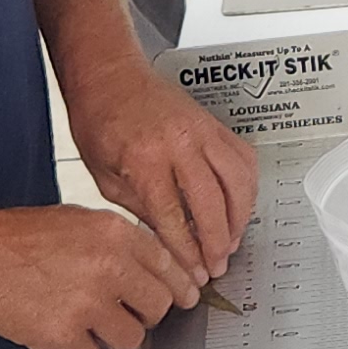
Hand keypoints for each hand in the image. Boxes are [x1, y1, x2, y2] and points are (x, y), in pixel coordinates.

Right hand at [0, 202, 203, 348]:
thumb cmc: (20, 238)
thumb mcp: (81, 220)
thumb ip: (120, 242)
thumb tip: (154, 267)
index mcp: (115, 233)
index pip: (169, 265)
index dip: (180, 286)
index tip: (185, 297)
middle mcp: (108, 266)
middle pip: (159, 307)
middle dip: (145, 314)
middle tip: (126, 312)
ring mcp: (87, 303)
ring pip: (131, 338)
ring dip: (114, 336)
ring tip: (89, 322)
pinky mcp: (64, 334)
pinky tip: (63, 331)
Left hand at [62, 57, 256, 280]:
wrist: (109, 76)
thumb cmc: (99, 120)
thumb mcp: (105, 176)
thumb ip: (140, 209)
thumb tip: (168, 242)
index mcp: (145, 160)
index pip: (174, 218)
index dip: (188, 252)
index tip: (194, 272)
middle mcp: (179, 143)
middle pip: (213, 203)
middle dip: (218, 242)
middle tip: (218, 265)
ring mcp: (202, 131)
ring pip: (238, 181)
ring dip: (239, 218)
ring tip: (231, 241)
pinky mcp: (214, 124)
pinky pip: (244, 159)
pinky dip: (247, 187)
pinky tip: (239, 206)